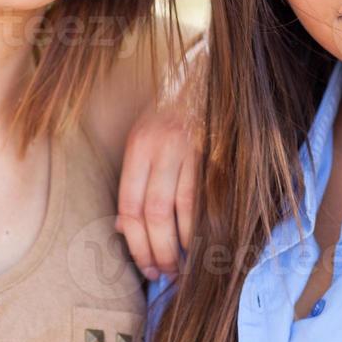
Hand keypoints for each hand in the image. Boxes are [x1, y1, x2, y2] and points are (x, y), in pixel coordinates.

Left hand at [115, 40, 204, 280]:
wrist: (214, 67)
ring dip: (181, 246)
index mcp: (139, 144)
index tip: (145, 266)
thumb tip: (122, 226)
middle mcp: (160, 146)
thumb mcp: (148, 133)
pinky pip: (207, 198)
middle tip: (165, 274)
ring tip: (184, 267)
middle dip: (157, 252)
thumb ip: (137, 176)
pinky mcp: (219, 149)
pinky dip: (203, 227)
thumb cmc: (180, 107)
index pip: (129, 206)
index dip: (135, 244)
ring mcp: (191, 147)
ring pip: (179, 211)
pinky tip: (204, 244)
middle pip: (152, 214)